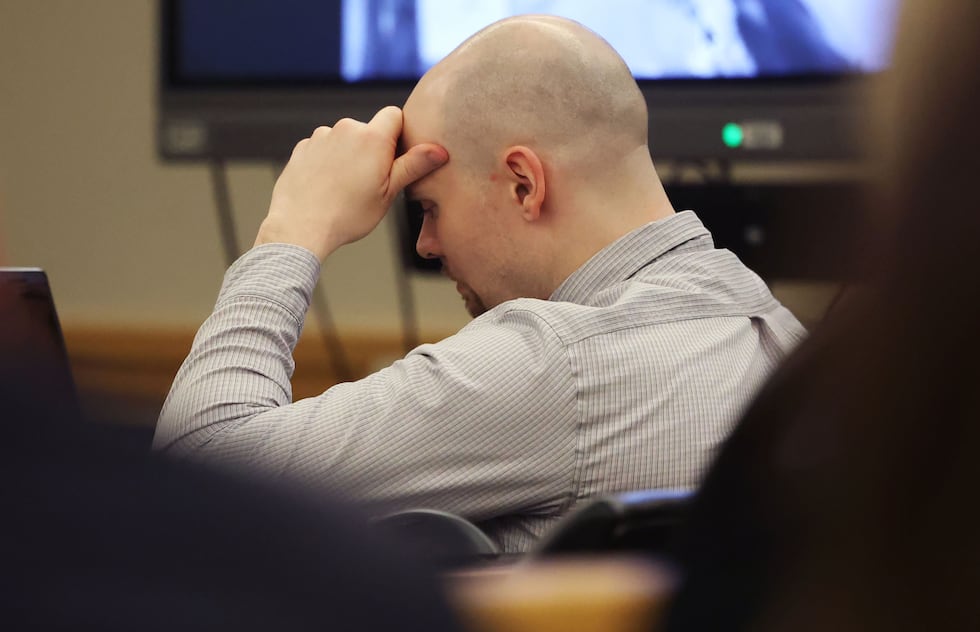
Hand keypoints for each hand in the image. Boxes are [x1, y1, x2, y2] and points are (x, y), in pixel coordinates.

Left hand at [254, 106, 447, 260]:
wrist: (300, 227)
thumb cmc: (349, 215)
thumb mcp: (389, 193)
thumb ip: (413, 166)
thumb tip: (439, 150)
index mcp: (372, 137)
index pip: (394, 115)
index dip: (398, 135)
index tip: (395, 159)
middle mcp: (346, 128)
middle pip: (369, 130)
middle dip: (372, 149)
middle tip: (369, 183)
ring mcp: (321, 136)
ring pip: (345, 140)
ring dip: (349, 155)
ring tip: (344, 188)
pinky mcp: (303, 147)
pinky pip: (324, 148)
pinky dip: (328, 162)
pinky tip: (326, 187)